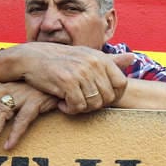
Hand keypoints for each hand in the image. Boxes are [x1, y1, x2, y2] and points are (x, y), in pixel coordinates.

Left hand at [0, 81, 58, 152]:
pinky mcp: (37, 101)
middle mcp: (13, 86)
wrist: (70, 81)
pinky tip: (8, 146)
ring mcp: (24, 93)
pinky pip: (23, 120)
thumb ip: (13, 95)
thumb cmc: (46, 88)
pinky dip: (15, 133)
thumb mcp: (27, 89)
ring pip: (2, 112)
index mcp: (7, 82)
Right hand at [7, 42, 126, 114]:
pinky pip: (78, 106)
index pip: (122, 84)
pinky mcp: (67, 81)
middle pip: (108, 97)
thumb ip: (111, 60)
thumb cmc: (62, 59)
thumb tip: (133, 58)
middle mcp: (93, 63)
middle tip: (81, 103)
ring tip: (71, 103)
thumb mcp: (87, 56)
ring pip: (94, 103)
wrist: (32, 58)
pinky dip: (70, 109)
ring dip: (82, 109)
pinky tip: (61, 104)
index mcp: (101, 58)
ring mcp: (81, 72)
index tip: (100, 99)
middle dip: (96, 105)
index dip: (114, 96)